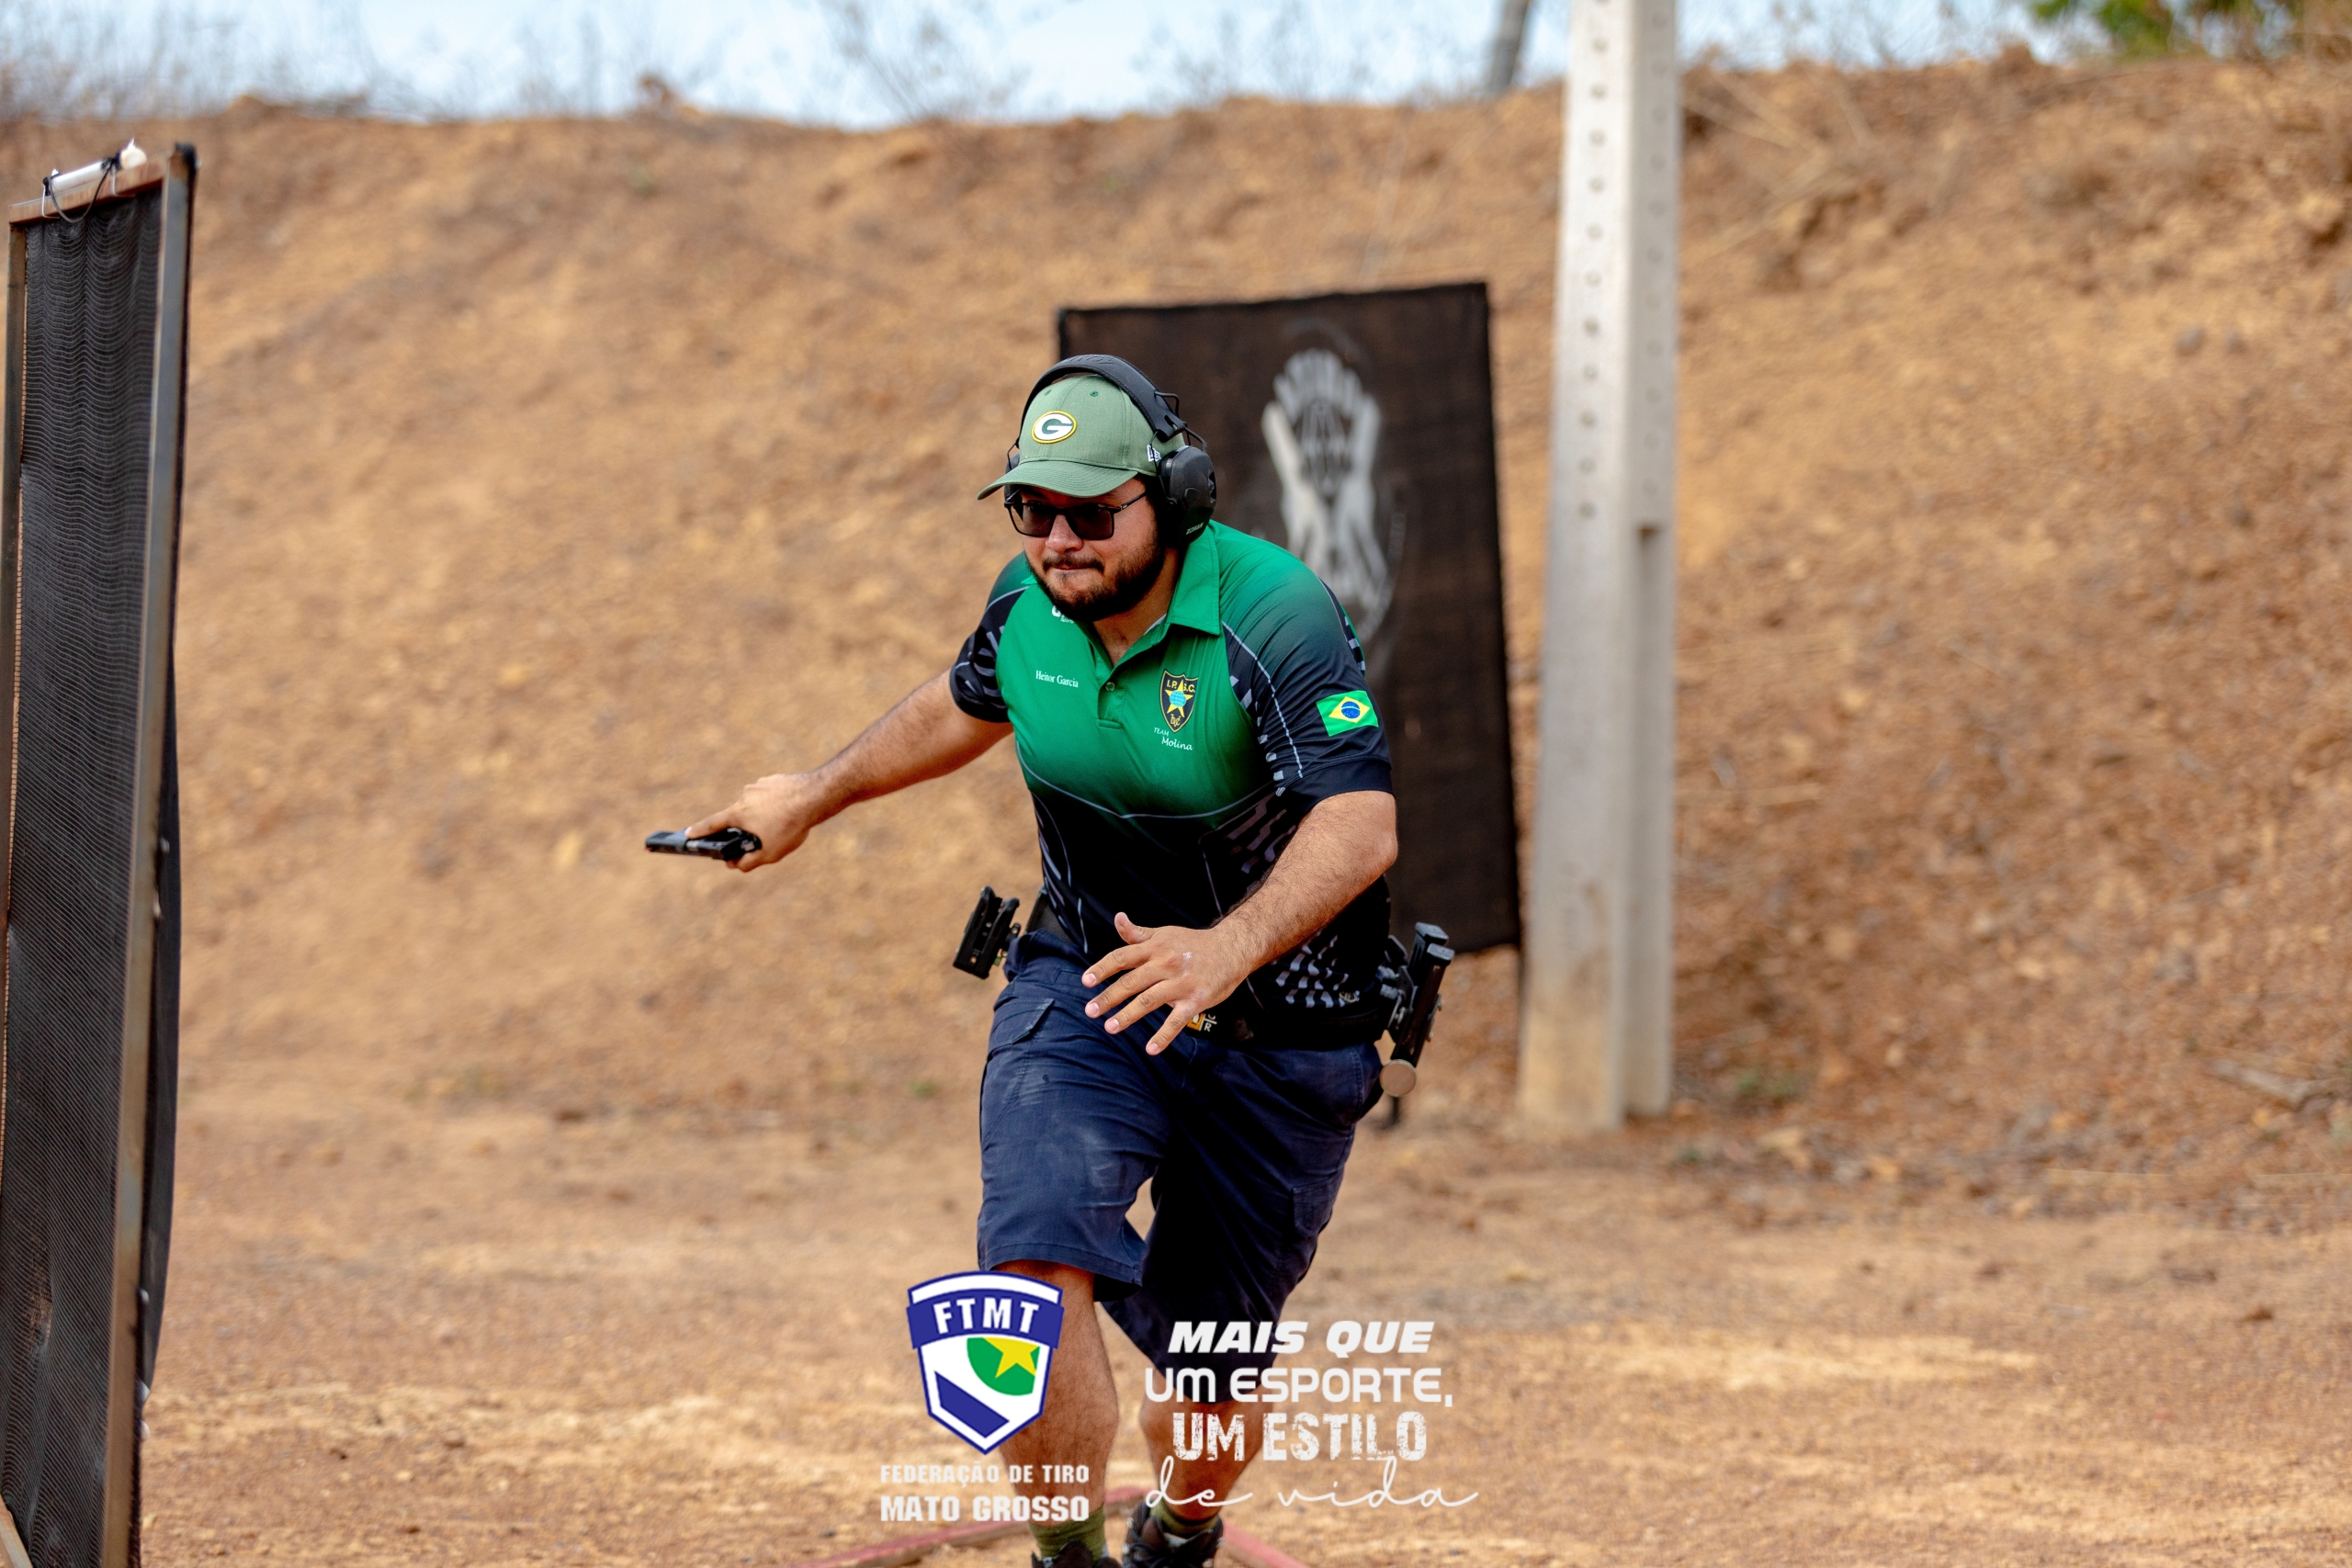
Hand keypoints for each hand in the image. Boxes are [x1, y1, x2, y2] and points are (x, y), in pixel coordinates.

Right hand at [686, 772, 830, 872]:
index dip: (699, 831)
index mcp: (738, 813)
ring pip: (757, 806)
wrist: (816, 796)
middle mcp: (745, 795)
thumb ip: (748, 862)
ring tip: (784, 824)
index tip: (687, 834)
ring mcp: (760, 785)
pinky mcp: (774, 779)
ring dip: (765, 816)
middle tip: (767, 837)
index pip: (712, 825)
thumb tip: (734, 865)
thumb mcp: (770, 853)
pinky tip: (789, 812)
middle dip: (750, 828)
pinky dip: (776, 804)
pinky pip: (771, 796)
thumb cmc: (791, 825)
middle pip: (740, 817)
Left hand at [1082, 912, 1252, 1054]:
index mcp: (1155, 947)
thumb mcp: (1164, 934)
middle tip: (1090, 1010)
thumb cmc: (1193, 944)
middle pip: (1131, 981)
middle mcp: (1165, 964)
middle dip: (1109, 997)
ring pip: (1149, 1000)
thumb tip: (1118, 918)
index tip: (1086, 981)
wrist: (1232, 949)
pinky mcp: (1196, 1000)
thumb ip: (1138, 933)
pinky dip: (1164, 1035)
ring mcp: (1181, 983)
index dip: (1102, 968)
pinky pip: (1177, 1020)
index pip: (1122, 957)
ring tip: (1110, 1027)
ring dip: (1128, 1015)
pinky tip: (1150, 1049)